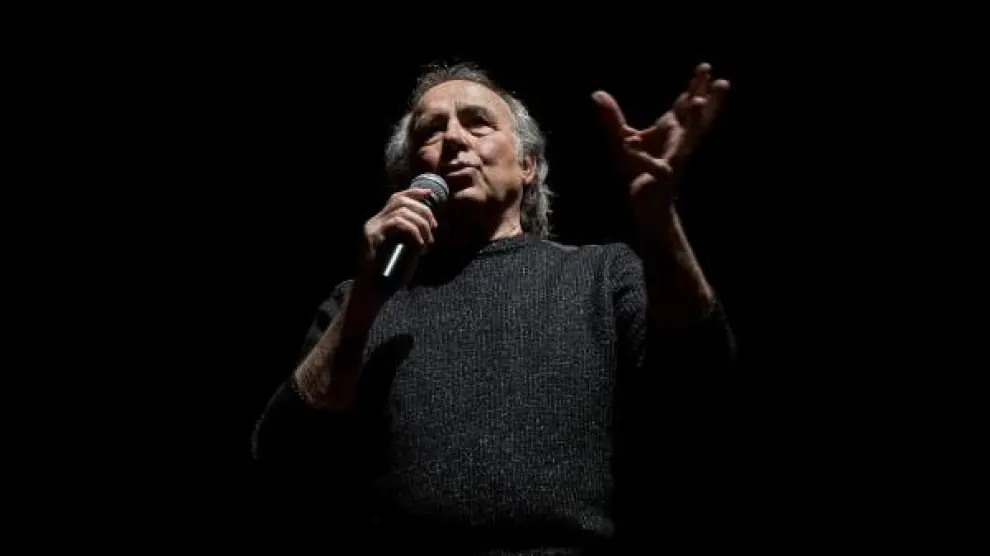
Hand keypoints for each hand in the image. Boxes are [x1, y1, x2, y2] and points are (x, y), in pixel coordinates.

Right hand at [358, 188, 437, 272]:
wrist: (372, 292)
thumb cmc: (391, 275)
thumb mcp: (406, 250)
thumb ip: (413, 236)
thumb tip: (430, 227)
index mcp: (382, 223)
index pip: (397, 198)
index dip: (414, 193)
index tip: (430, 194)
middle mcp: (375, 221)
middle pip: (400, 200)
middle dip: (422, 210)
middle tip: (433, 227)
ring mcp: (372, 228)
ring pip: (401, 211)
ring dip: (420, 224)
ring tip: (427, 241)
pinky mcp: (372, 236)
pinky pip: (397, 223)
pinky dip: (413, 231)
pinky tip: (420, 245)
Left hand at [592, 62, 729, 200]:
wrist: (646, 203)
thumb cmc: (639, 170)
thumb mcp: (623, 139)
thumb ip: (613, 118)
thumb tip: (597, 93)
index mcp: (673, 131)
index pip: (686, 105)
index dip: (696, 87)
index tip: (705, 67)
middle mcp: (679, 143)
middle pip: (698, 119)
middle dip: (709, 100)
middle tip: (723, 82)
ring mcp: (674, 160)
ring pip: (688, 139)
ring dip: (693, 121)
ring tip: (697, 103)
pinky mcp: (662, 178)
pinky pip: (654, 166)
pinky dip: (641, 157)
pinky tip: (629, 145)